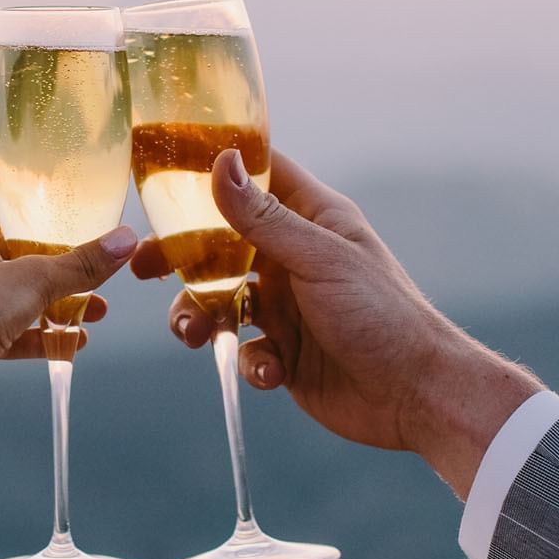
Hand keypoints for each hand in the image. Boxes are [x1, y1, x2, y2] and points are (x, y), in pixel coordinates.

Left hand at [0, 143, 137, 422]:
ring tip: (97, 305)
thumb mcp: (32, 280)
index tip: (15, 153)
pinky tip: (77, 342)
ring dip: (54, 295)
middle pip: (1, 234)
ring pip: (13, 287)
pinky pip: (13, 329)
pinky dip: (44, 334)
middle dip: (45, 243)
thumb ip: (80, 264)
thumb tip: (126, 240)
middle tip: (83, 245)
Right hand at [131, 149, 539, 495]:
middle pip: (220, 244)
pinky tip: (271, 371)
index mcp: (311, 220)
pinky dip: (248, 362)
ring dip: (199, 315)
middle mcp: (295, 258)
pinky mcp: (286, 353)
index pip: (257, 175)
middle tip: (140, 268)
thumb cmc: (383, 315)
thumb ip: (263, 217)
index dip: (212, 167)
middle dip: (180, 258)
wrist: (418, 397)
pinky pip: (245, 350)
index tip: (162, 169)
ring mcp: (288, 306)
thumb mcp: (318, 260)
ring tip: (192, 332)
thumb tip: (220, 162)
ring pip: (221, 300)